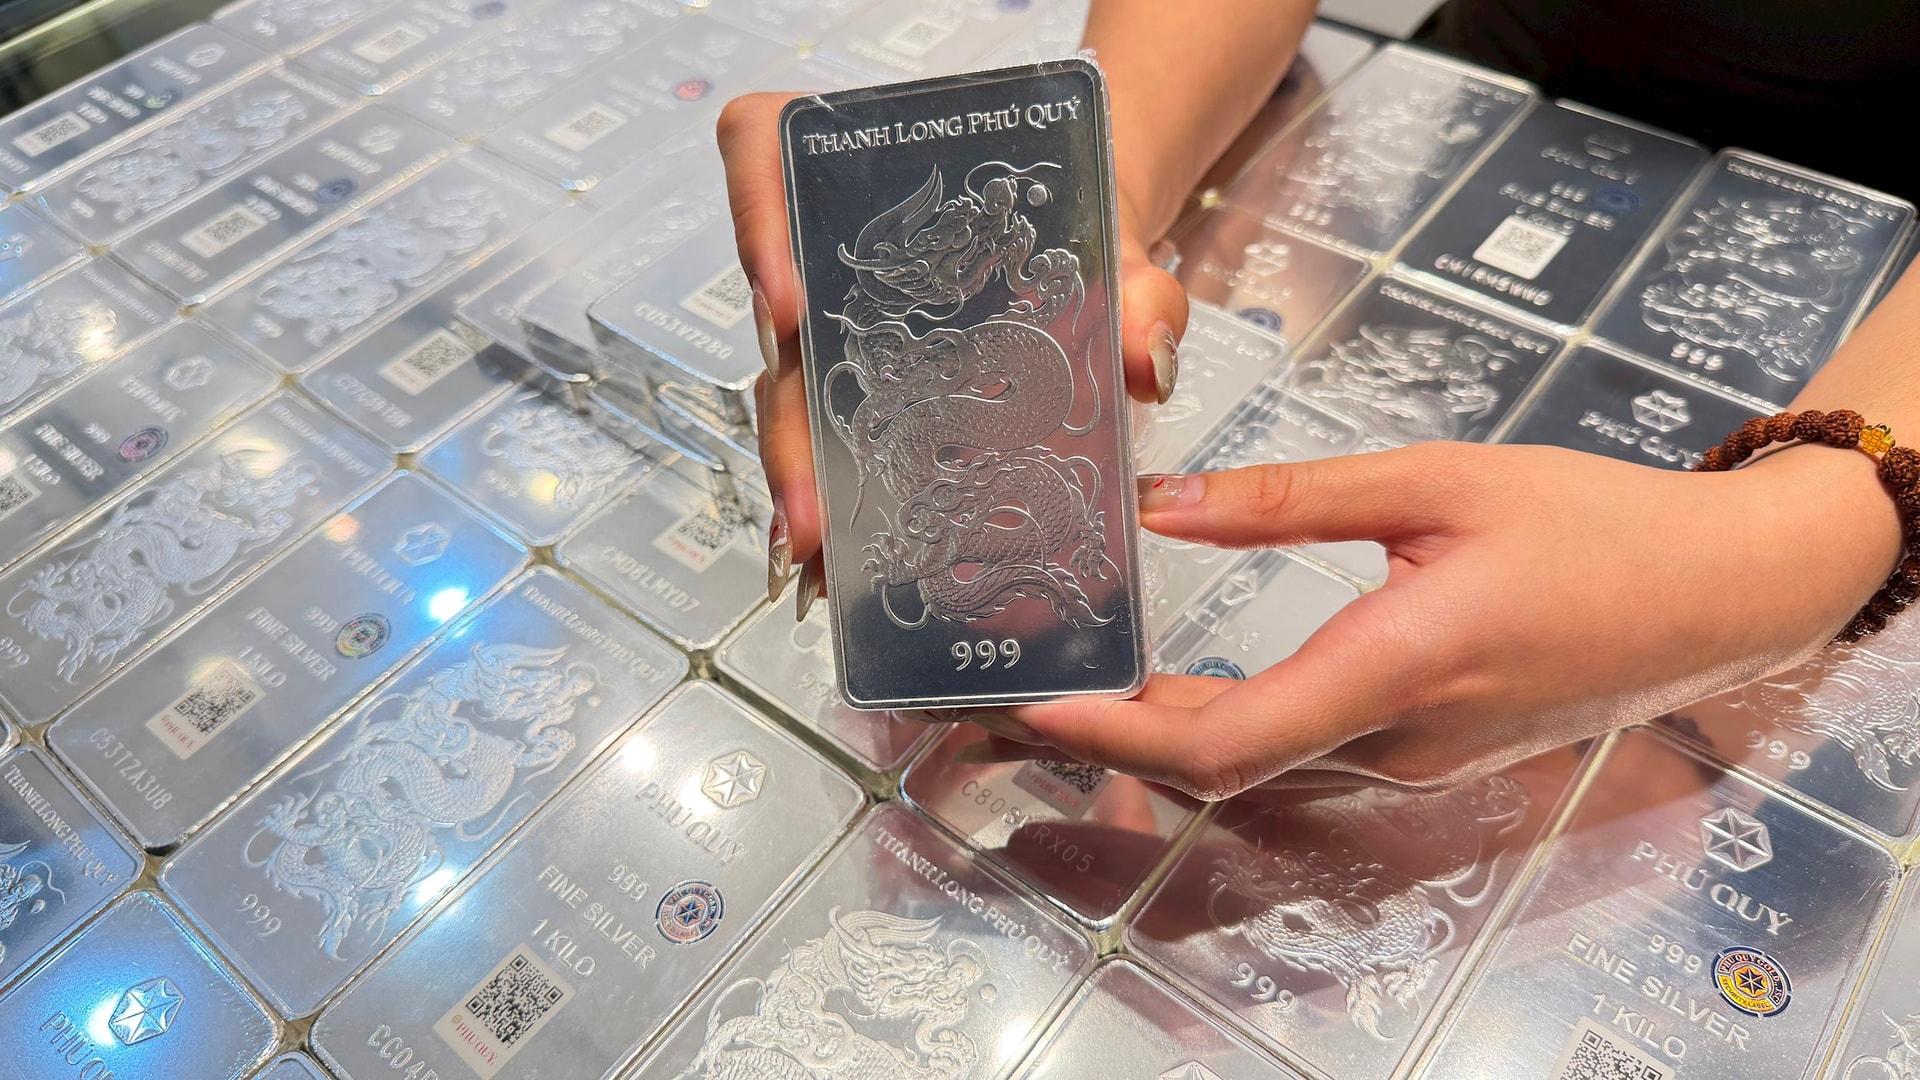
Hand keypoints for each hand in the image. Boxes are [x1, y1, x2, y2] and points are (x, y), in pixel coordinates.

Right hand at [715, 91, 1189, 611]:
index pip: (761, 146)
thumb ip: (1135, 287)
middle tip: (810, 505)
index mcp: (852, 162)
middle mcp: (817, 243)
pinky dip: (836, 502)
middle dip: (788, 422)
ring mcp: (828, 323)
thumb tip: (1145, 360)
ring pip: (789, 393)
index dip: (755, 219)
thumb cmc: (1069, 221)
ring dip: (802, 480)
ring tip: (824, 556)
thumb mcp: (1111, 241)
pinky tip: (847, 563)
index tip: (787, 304)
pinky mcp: (853, 387)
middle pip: (770, 320)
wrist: (1084, 249)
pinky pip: (826, 439)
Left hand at [992, 440, 1899, 798]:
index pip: (1218, 739)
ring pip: (1250, 768)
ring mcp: (1409, 763)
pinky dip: (1212, 728)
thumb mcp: (1438, 483)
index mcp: (1395, 671)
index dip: (1109, 733)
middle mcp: (1392, 744)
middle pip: (1215, 767)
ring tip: (1064, 675)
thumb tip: (1161, 505)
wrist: (1719, 598)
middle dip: (1102, 736)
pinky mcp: (1421, 754)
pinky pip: (1292, 756)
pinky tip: (1164, 684)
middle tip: (1010, 681)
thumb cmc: (1594, 529)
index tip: (1027, 701)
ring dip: (1149, 734)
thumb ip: (1289, 499)